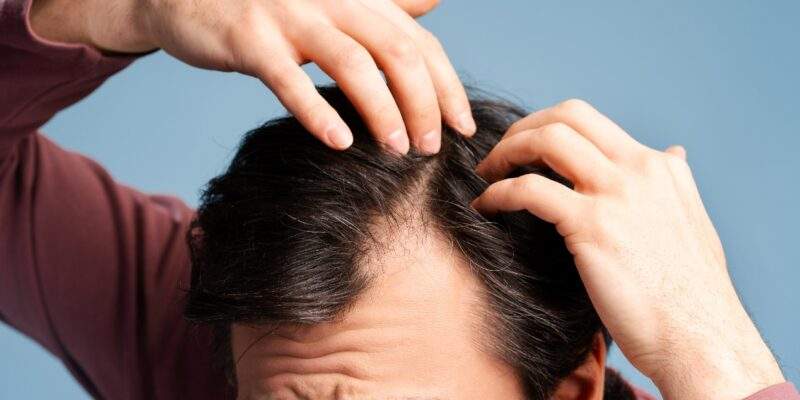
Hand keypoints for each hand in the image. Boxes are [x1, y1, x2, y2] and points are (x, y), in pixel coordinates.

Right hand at [31, 0, 474, 152]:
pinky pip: (289, 80)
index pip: (417, 40)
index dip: (447, 84)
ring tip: (399, 151)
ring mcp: (289, 15)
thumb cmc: (268, 10)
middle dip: (424, 102)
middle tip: (432, 148)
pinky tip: (340, 143)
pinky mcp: (250, 39)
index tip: (465, 127)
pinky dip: (318, 113)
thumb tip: (434, 3)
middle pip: (397, 51)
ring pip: (352, 64)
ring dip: (382, 111)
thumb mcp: (328, 3)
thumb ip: (383, 4)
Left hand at [472, 99, 783, 399]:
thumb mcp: (690, 222)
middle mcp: (639, 169)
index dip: (546, 127)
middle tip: (498, 156)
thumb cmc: (689, 296)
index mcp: (658, 167)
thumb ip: (672, 184)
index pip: (590, 120)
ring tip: (486, 176)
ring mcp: (617, 194)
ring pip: (546, 140)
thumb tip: (673, 152)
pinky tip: (486, 208)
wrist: (701, 341)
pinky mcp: (594, 226)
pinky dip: (498, 194)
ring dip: (505, 153)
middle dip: (522, 129)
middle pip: (567, 116)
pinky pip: (529, 190)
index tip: (523, 150)